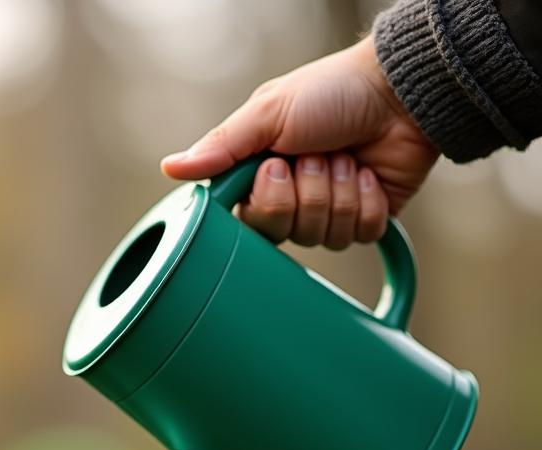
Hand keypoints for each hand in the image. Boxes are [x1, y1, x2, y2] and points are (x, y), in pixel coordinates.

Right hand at [161, 36, 438, 248]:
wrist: (400, 91)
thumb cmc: (333, 92)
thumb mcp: (268, 113)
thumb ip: (221, 147)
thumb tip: (170, 167)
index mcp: (263, 178)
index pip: (251, 221)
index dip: (268, 201)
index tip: (276, 167)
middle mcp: (293, 200)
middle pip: (287, 233)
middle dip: (308, 192)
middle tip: (319, 155)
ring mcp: (330, 213)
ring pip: (325, 237)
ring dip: (339, 192)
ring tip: (347, 158)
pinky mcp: (366, 221)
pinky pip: (360, 235)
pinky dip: (368, 202)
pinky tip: (370, 174)